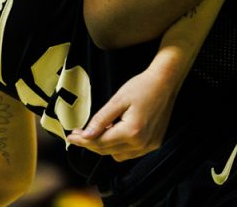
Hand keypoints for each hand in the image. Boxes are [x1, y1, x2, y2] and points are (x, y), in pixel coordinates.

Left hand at [66, 62, 180, 161]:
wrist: (166, 81)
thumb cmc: (142, 86)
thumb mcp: (117, 100)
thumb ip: (100, 120)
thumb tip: (85, 136)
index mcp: (132, 131)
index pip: (100, 142)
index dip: (83, 141)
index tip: (70, 136)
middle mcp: (142, 143)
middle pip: (107, 151)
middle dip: (91, 143)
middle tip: (78, 134)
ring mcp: (150, 146)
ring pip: (118, 155)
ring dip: (106, 146)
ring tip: (101, 130)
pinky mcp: (154, 144)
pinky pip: (130, 152)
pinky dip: (120, 146)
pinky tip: (116, 132)